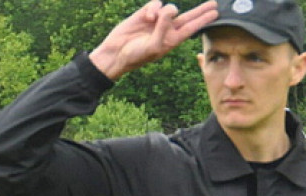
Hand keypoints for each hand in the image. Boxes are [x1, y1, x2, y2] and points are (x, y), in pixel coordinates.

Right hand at [89, 1, 217, 80]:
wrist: (115, 53)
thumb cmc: (135, 55)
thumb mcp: (153, 46)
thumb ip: (164, 28)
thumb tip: (170, 9)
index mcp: (171, 40)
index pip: (192, 28)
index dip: (203, 20)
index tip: (215, 14)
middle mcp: (166, 29)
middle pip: (188, 17)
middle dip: (201, 10)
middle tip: (214, 4)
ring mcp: (156, 21)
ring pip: (170, 8)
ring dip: (164, 12)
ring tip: (153, 20)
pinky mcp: (145, 14)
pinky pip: (156, 5)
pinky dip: (153, 9)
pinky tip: (147, 17)